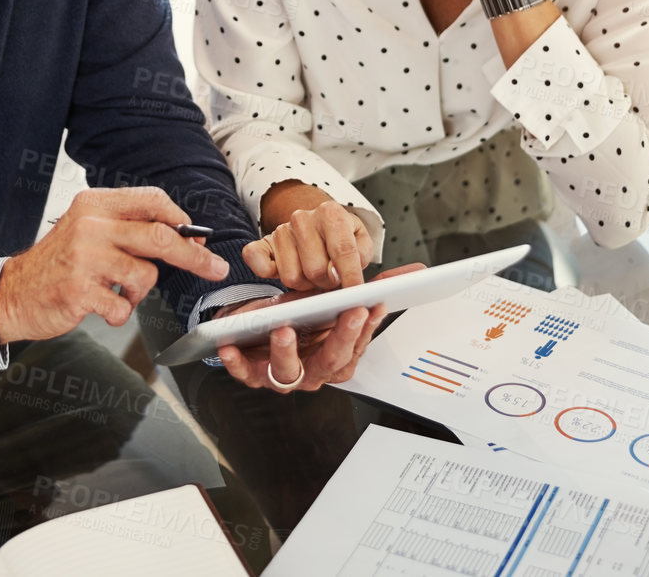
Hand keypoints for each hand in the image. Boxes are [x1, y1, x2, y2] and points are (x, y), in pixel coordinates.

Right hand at [0, 188, 228, 342]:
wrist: (14, 292)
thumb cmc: (60, 263)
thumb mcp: (89, 229)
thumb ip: (129, 226)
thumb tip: (184, 233)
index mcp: (96, 204)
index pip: (152, 200)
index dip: (181, 219)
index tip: (198, 237)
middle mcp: (91, 225)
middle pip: (162, 237)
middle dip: (195, 256)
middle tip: (215, 268)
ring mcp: (84, 258)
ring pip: (145, 276)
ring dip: (139, 292)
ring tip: (117, 291)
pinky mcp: (79, 291)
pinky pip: (123, 306)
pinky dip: (120, 313)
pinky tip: (102, 306)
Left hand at [216, 264, 425, 392]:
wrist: (260, 324)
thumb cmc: (300, 315)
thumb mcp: (334, 299)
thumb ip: (372, 289)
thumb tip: (416, 272)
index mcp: (336, 357)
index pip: (356, 346)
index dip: (365, 328)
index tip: (371, 306)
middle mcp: (313, 372)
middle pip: (331, 362)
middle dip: (341, 337)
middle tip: (348, 313)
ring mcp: (283, 376)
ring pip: (289, 372)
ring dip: (286, 352)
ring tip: (284, 329)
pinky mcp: (252, 374)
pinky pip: (245, 373)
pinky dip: (238, 362)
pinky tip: (232, 346)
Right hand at [246, 185, 372, 289]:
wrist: (316, 223)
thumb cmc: (339, 236)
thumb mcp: (360, 241)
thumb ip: (360, 256)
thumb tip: (345, 274)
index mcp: (330, 213)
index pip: (342, 250)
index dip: (350, 277)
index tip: (354, 293)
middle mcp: (302, 218)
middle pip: (316, 269)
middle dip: (327, 282)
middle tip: (331, 278)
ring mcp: (280, 230)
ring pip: (292, 277)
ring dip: (305, 283)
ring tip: (312, 274)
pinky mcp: (262, 244)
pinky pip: (258, 263)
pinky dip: (268, 273)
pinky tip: (285, 270)